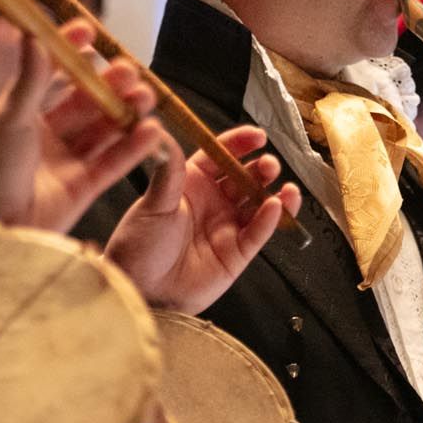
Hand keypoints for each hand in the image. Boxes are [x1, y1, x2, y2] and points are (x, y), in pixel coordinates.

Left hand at [0, 20, 162, 231]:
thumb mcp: (10, 119)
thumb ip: (30, 79)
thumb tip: (33, 33)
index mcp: (25, 115)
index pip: (52, 76)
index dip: (70, 53)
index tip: (88, 31)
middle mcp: (49, 136)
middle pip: (87, 103)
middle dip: (110, 85)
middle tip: (129, 70)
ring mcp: (68, 161)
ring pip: (105, 130)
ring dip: (126, 112)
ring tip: (146, 97)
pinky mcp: (85, 188)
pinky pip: (114, 164)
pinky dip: (134, 148)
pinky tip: (152, 131)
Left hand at [103, 127, 303, 312]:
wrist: (140, 289)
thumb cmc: (138, 246)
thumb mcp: (153, 203)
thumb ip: (167, 170)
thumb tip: (162, 133)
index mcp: (191, 183)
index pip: (221, 155)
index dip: (240, 144)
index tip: (257, 136)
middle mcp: (213, 202)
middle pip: (246, 178)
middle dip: (262, 168)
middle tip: (269, 165)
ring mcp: (227, 227)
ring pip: (260, 204)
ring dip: (275, 193)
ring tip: (284, 187)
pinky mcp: (237, 253)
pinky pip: (258, 232)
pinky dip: (270, 220)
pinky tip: (276, 207)